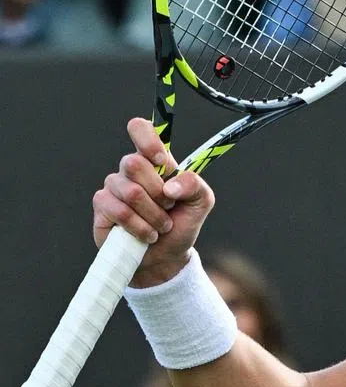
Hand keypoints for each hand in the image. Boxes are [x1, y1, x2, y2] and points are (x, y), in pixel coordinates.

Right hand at [93, 118, 215, 287]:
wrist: (166, 256)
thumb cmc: (182, 223)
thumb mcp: (201, 202)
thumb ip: (194, 185)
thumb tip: (172, 185)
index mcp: (156, 160)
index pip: (140, 129)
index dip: (147, 140)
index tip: (162, 161)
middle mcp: (131, 169)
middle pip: (134, 163)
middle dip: (159, 193)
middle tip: (168, 207)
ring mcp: (114, 186)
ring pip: (131, 192)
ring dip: (154, 215)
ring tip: (162, 225)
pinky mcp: (102, 206)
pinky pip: (119, 211)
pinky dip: (140, 227)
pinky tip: (147, 234)